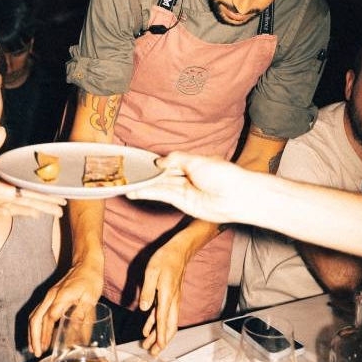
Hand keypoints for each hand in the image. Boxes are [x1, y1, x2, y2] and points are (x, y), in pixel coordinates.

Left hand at [0, 128, 65, 223]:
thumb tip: (3, 129)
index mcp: (4, 187)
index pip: (28, 190)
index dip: (45, 193)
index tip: (61, 195)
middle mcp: (2, 198)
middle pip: (28, 202)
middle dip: (45, 205)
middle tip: (61, 210)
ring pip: (15, 209)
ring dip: (30, 210)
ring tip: (44, 213)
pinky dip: (2, 211)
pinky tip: (10, 210)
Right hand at [27, 262, 104, 356]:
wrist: (86, 263)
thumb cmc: (91, 279)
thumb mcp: (90, 297)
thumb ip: (81, 313)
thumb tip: (75, 330)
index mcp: (61, 297)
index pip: (49, 318)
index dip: (46, 334)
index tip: (45, 347)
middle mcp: (51, 297)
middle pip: (36, 318)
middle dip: (34, 337)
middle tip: (36, 352)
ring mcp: (49, 296)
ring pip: (34, 316)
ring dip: (32, 333)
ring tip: (34, 348)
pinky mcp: (50, 297)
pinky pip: (38, 312)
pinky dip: (36, 325)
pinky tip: (38, 334)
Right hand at [127, 153, 258, 224]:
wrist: (234, 196)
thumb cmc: (222, 174)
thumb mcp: (196, 160)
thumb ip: (176, 159)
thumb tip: (159, 162)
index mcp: (192, 163)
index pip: (170, 161)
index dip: (156, 162)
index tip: (140, 160)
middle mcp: (187, 177)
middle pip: (163, 175)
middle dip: (148, 174)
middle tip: (129, 173)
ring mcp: (184, 190)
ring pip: (160, 186)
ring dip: (144, 185)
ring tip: (126, 184)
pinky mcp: (181, 202)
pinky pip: (162, 196)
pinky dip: (149, 193)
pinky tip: (136, 192)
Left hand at [138, 237, 191, 354]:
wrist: (179, 251)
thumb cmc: (165, 259)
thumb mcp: (152, 272)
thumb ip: (147, 291)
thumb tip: (144, 308)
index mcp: (167, 297)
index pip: (164, 321)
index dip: (161, 336)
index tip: (159, 349)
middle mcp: (172, 302)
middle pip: (169, 327)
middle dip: (161, 342)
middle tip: (153, 354)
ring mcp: (173, 300)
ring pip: (167, 323)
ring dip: (158, 335)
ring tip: (148, 346)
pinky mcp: (170, 297)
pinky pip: (164, 315)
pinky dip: (156, 324)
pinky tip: (147, 330)